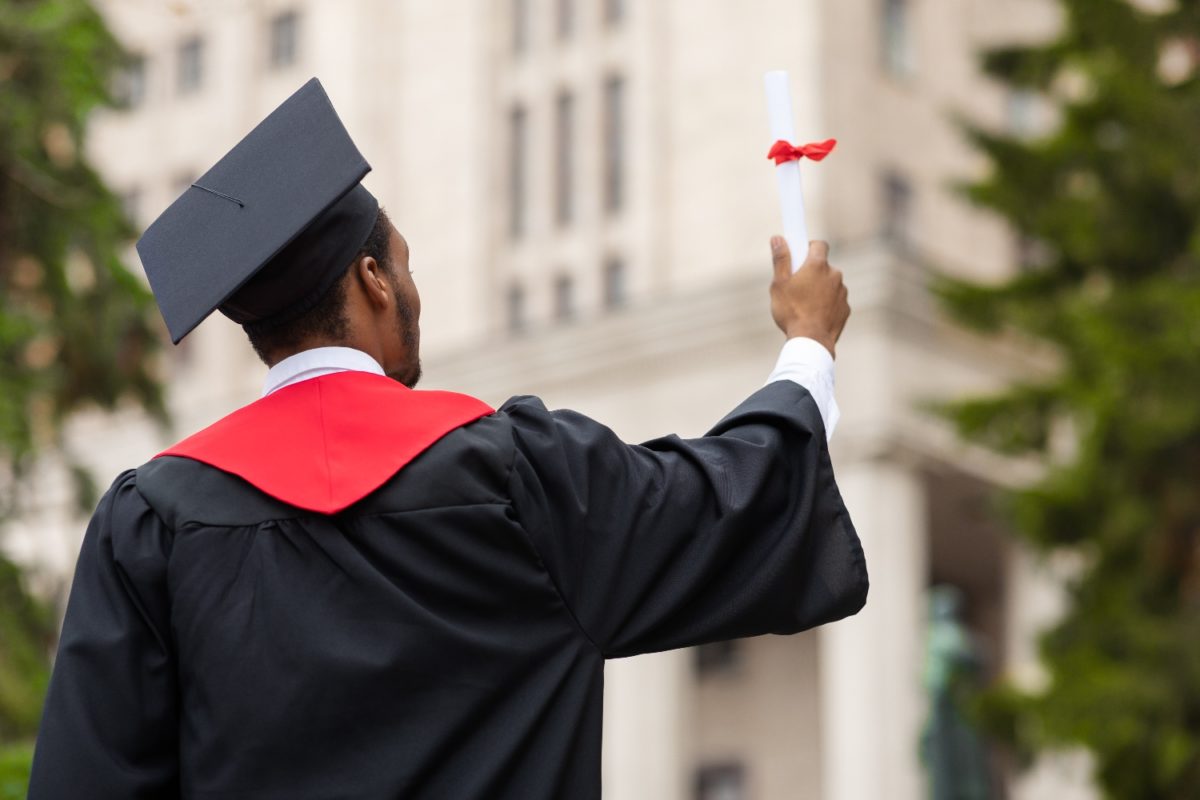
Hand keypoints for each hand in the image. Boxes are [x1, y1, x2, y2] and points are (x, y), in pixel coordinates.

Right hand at [769, 237, 849, 357]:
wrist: (811, 341)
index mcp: (817, 265)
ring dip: (820, 289)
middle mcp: (834, 275)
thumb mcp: (779, 284)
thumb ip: (781, 259)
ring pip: (830, 284)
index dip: (808, 247)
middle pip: (823, 266)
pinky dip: (827, 304)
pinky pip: (835, 301)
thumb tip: (778, 238)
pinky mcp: (846, 308)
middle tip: (796, 286)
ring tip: (804, 305)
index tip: (799, 255)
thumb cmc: (792, 312)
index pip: (819, 244)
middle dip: (812, 272)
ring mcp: (842, 292)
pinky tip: (814, 315)